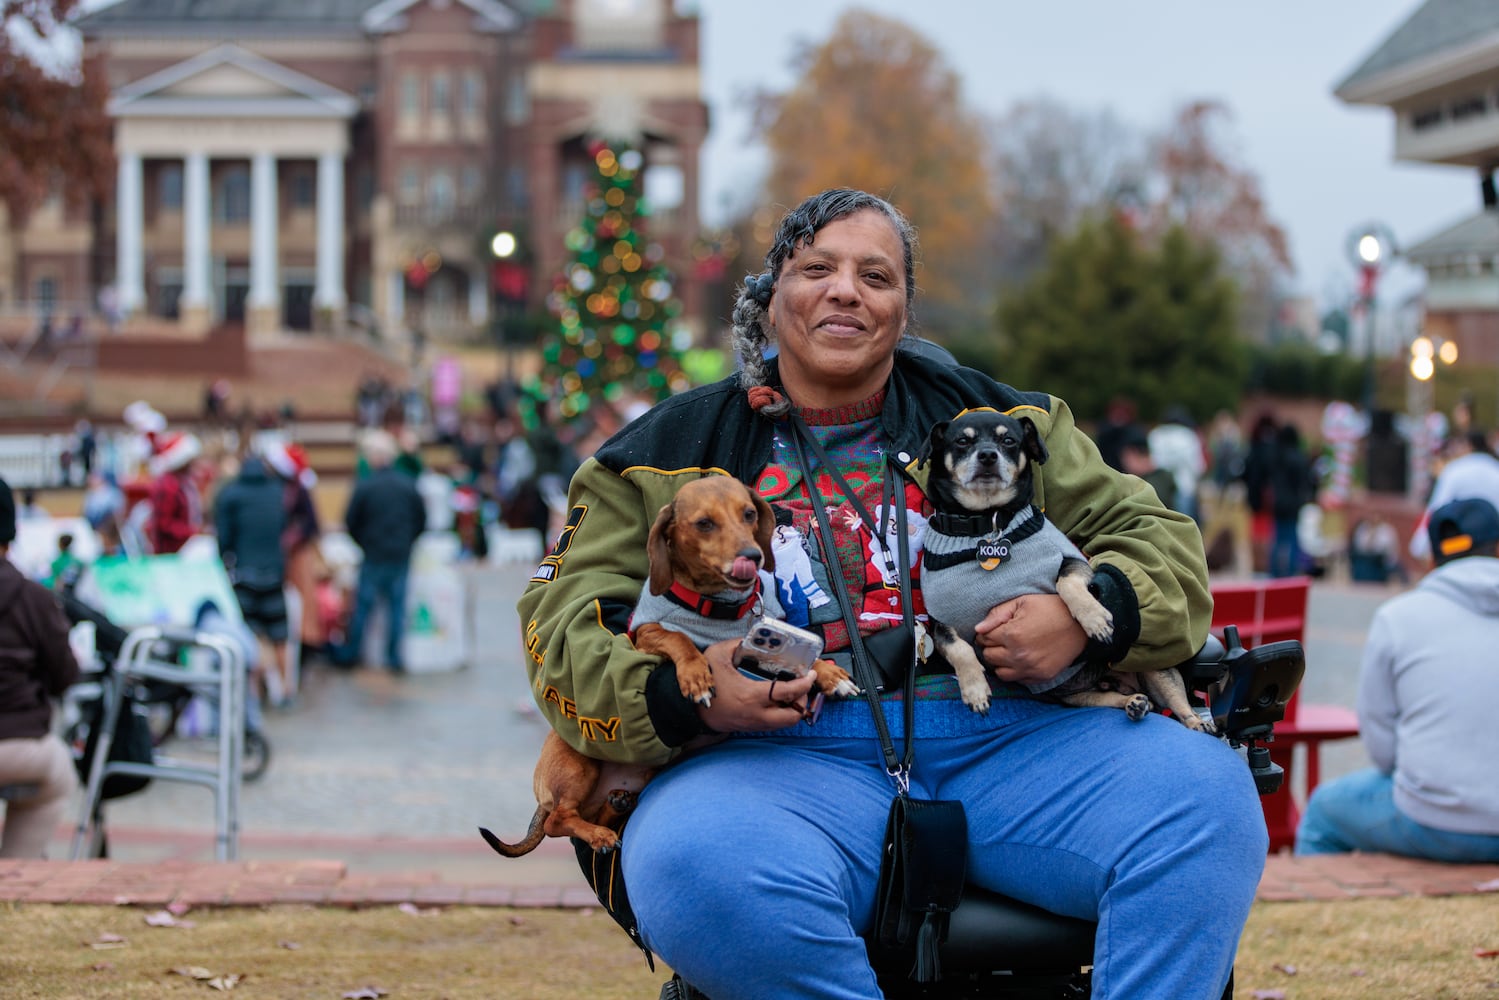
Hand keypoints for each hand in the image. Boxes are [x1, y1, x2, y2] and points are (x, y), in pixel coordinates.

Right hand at [695, 638, 817, 732]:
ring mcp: (754, 723)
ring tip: (793, 692)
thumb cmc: (705, 682)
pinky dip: (782, 713)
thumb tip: (753, 639)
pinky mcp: (751, 727)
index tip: (810, 674)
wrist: (690, 708)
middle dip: (803, 701)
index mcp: (752, 695)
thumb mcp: (718, 655)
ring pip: (786, 723)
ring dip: (794, 708)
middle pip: (793, 716)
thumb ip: (737, 644)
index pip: (788, 693)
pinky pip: (775, 724)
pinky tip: (778, 699)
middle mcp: (757, 714)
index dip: (804, 684)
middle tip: (802, 686)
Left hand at [973, 594, 1086, 687]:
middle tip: (1001, 639)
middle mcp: (1019, 655)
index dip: (987, 632)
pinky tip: (1021, 659)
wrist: (1081, 624)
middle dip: (991, 646)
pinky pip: (1018, 680)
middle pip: (989, 656)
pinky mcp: (1041, 676)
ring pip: (1000, 672)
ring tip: (1009, 650)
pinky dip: (1015, 671)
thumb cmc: (1051, 609)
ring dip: (1000, 662)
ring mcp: (1030, 668)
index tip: (995, 628)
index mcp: (1012, 635)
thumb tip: (978, 629)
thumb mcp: (1023, 602)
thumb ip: (997, 614)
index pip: (984, 639)